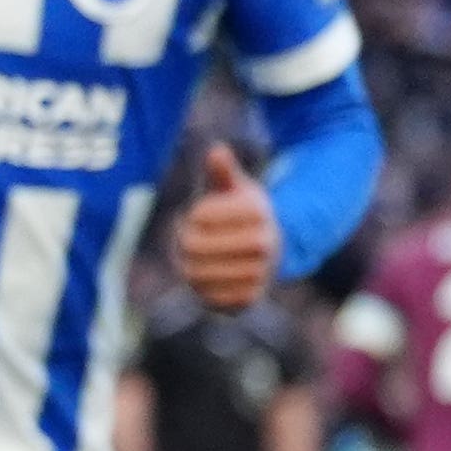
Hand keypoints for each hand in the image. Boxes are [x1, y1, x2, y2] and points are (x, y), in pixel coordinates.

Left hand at [172, 143, 280, 308]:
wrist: (266, 249)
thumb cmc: (239, 213)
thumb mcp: (232, 188)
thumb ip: (222, 172)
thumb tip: (216, 151)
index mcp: (257, 212)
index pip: (200, 215)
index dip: (192, 215)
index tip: (198, 215)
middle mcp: (264, 242)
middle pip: (194, 245)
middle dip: (184, 241)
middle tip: (188, 240)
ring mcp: (259, 271)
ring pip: (199, 274)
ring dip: (188, 267)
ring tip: (193, 260)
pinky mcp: (250, 297)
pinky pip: (212, 298)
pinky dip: (201, 290)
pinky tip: (204, 279)